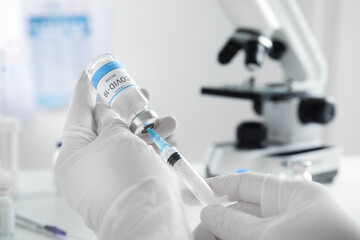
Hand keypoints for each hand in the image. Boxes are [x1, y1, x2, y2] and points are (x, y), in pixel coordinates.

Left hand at [55, 71, 191, 239]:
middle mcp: (89, 165)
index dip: (84, 89)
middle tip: (138, 91)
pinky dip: (153, 142)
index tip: (89, 72)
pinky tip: (167, 132)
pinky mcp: (130, 180)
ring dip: (146, 125)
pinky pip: (139, 154)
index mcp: (73, 155)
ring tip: (163, 117)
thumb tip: (107, 115)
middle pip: (105, 125)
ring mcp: (110, 174)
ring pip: (127, 139)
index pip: (77, 113)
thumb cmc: (127, 180)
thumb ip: (111, 121)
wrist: (150, 220)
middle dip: (125, 107)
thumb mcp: (115, 139)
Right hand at [193, 172, 359, 239]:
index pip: (247, 184)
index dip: (215, 185)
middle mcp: (292, 216)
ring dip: (222, 237)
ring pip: (246, 233)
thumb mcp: (266, 236)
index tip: (191, 191)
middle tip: (195, 234)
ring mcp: (289, 236)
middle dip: (216, 221)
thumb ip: (233, 224)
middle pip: (243, 212)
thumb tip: (208, 213)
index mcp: (294, 197)